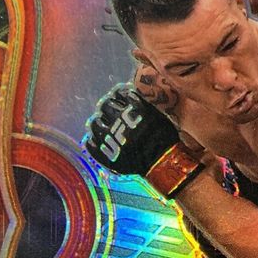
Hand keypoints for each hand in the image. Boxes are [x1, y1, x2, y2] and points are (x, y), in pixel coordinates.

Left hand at [84, 85, 203, 197]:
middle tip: (109, 111)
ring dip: (98, 122)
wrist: (164, 164)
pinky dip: (92, 141)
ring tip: (101, 125)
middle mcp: (121, 119)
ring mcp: (111, 137)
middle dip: (107, 107)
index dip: (118, 95)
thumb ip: (143, 106)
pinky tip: (97, 140)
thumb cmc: (166, 140)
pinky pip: (91, 144)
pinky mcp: (106, 153)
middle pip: (105, 105)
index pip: (119, 93)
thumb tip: (131, 97)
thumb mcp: (159, 116)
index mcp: (136, 108)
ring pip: (95, 123)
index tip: (120, 98)